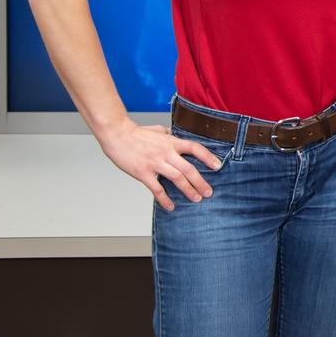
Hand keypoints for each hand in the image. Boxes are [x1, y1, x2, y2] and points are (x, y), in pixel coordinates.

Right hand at [97, 119, 220, 211]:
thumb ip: (168, 134)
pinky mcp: (143, 172)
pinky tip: (170, 206)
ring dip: (188, 190)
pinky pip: (156, 188)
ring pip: (177, 179)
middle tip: (208, 192)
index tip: (218, 166)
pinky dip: (164, 199)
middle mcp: (166, 152)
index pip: (195, 148)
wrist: (117, 135)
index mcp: (171, 141)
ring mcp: (155, 163)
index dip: (208, 157)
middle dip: (201, 182)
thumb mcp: (158, 130)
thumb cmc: (137, 133)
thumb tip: (175, 134)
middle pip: (189, 169)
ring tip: (196, 199)